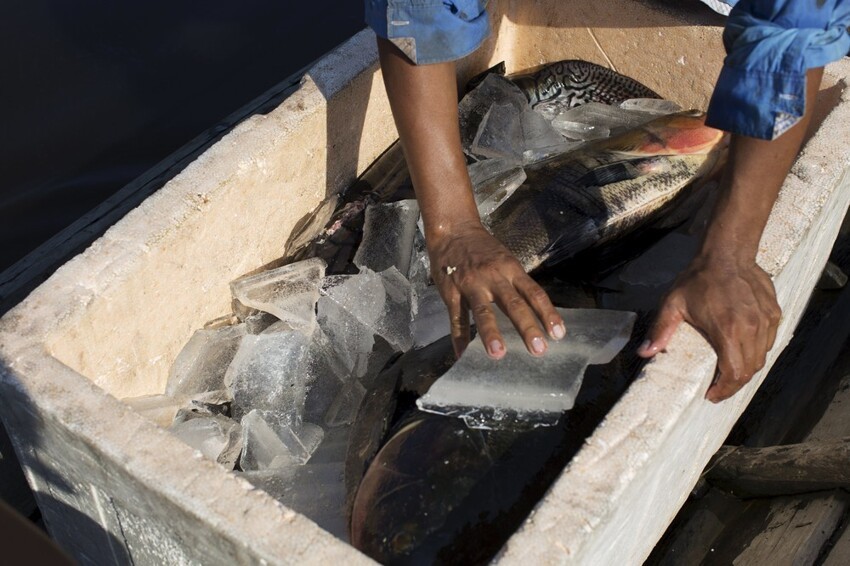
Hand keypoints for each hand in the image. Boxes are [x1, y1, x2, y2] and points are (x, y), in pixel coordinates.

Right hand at [428, 221, 565, 358]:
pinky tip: (462, 354)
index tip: (558, 334)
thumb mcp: (506, 259)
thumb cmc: (483, 248)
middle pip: (513, 304)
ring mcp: (471, 285)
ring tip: (498, 354)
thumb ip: (516, 283)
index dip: (547, 313)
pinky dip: (459, 337)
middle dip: (526, 327)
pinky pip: (456, 317)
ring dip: (490, 333)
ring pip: (482, 311)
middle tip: (538, 349)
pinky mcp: (451, 292)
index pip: (534, 293)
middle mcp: (493, 277)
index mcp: (511, 269)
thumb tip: (534, 310)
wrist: (453, 231)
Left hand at [637, 254, 780, 401]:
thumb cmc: (698, 279)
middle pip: (750, 370)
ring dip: (747, 370)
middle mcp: (750, 329)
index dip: (724, 390)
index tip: (711, 395)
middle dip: (734, 385)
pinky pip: (769, 342)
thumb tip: (644, 353)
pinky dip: (757, 352)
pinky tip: (743, 351)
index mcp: (727, 330)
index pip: (733, 373)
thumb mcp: (673, 304)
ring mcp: (765, 321)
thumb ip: (660, 330)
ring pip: (761, 358)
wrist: (726, 254)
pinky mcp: (774, 314)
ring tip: (730, 373)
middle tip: (719, 388)